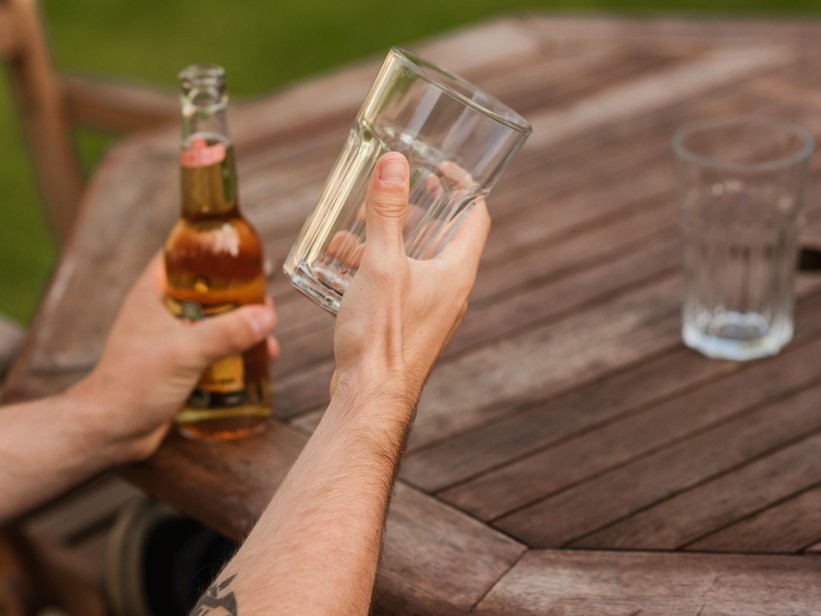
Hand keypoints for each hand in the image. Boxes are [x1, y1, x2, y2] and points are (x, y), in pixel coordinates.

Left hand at [67, 254, 276, 460]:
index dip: (208, 250)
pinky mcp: (176, 367)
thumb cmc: (133, 385)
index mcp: (152, 294)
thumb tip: (266, 316)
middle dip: (237, 299)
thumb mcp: (185, 352)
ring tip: (267, 342)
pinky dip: (232, 356)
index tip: (240, 253)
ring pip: (211, 325)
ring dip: (239, 332)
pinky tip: (254, 366)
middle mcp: (160, 313)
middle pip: (205, 292)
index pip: (179, 256)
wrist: (109, 431)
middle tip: (264, 305)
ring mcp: (168, 341)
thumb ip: (227, 333)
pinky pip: (210, 353)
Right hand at [332, 152, 489, 414]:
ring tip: (360, 222)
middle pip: (445, 236)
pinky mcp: (408, 327)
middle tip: (393, 189)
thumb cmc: (383, 334)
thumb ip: (387, 212)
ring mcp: (431, 311)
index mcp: (457, 271)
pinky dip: (378, 267)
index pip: (476, 216)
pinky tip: (344, 263)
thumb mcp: (382, 263)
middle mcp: (451, 291)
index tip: (439, 166)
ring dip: (392, 238)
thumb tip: (395, 163)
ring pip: (417, 261)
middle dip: (418, 208)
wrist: (370, 397)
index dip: (463, 185)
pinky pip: (399, 285)